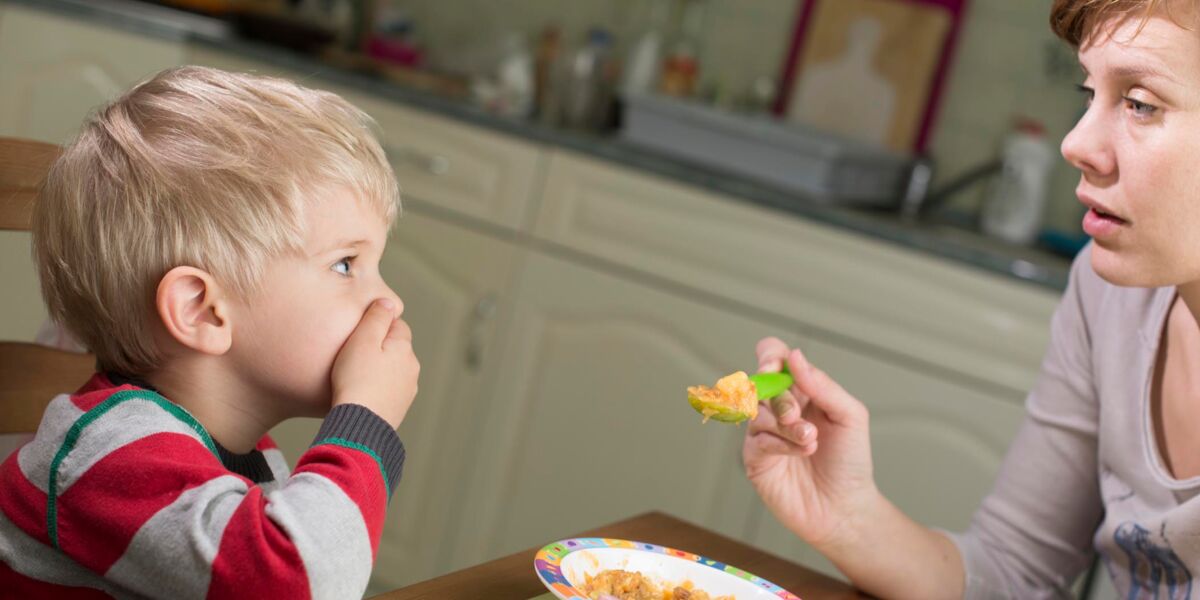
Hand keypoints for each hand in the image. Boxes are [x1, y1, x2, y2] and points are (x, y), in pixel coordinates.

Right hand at [331, 298, 419, 428]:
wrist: (360, 424)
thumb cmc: (356, 380)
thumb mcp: (362, 340)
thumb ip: (376, 318)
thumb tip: (388, 302)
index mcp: (404, 348)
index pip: (397, 325)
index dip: (377, 325)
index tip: (359, 333)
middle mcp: (411, 368)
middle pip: (395, 348)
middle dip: (378, 348)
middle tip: (352, 355)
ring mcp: (407, 390)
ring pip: (392, 370)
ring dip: (378, 370)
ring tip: (354, 377)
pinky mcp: (398, 408)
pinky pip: (387, 390)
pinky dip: (377, 389)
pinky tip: (360, 394)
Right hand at [743, 337, 878, 549]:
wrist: (845, 507)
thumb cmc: (850, 461)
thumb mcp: (849, 415)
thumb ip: (823, 384)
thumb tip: (795, 356)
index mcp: (800, 390)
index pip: (773, 357)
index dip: (768, 356)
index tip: (773, 367)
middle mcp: (778, 408)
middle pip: (760, 384)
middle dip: (781, 399)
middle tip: (798, 416)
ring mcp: (764, 433)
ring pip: (757, 412)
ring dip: (786, 425)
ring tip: (810, 441)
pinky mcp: (755, 458)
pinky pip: (756, 439)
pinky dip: (780, 443)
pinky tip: (800, 453)